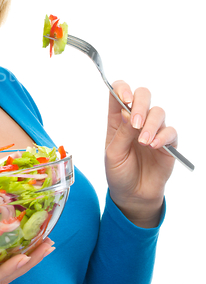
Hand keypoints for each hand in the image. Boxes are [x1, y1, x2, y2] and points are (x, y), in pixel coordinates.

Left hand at [105, 81, 175, 227]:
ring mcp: (152, 129)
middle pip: (142, 95)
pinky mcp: (168, 142)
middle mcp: (136, 120)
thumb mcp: (113, 154)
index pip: (119, 92)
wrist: (133, 195)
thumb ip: (121, 133)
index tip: (124, 98)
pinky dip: (163, 136)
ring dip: (151, 124)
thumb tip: (127, 113)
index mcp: (118, 119)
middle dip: (139, 105)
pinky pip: (171, 131)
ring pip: (158, 112)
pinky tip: (154, 146)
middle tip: (135, 123)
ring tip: (144, 142)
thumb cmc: (119, 172)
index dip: (122, 89)